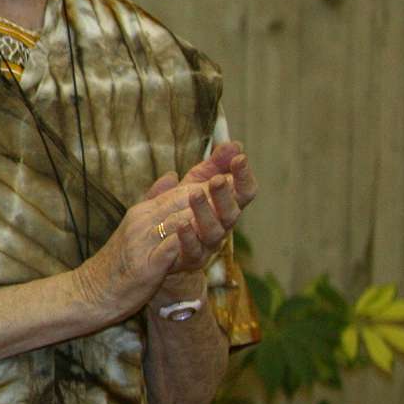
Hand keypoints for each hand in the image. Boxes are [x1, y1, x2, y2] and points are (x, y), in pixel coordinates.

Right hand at [75, 177, 219, 321]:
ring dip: (202, 210)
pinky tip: (200, 232)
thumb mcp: (134, 226)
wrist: (91, 292)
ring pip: (176, 220)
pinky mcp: (144, 266)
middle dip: (210, 190)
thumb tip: (171, 175)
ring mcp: (141, 243)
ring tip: (226, 202)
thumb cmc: (116, 263)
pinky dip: (184, 239)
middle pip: (180, 201)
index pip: (178, 192)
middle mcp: (141, 223)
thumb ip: (153, 201)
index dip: (205, 181)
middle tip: (236, 180)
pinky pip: (167, 249)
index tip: (231, 172)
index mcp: (142, 213)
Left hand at [140, 139, 255, 284]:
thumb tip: (233, 144)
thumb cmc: (182, 210)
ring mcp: (208, 244)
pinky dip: (188, 237)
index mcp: (225, 207)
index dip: (244, 176)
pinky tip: (181, 223)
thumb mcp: (193, 184)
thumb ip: (212, 166)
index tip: (240, 158)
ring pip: (214, 231)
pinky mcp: (190, 259)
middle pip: (232, 212)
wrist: (159, 248)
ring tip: (194, 194)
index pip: (243, 192)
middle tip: (217, 179)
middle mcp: (222, 226)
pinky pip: (193, 250)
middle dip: (226, 195)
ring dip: (206, 212)